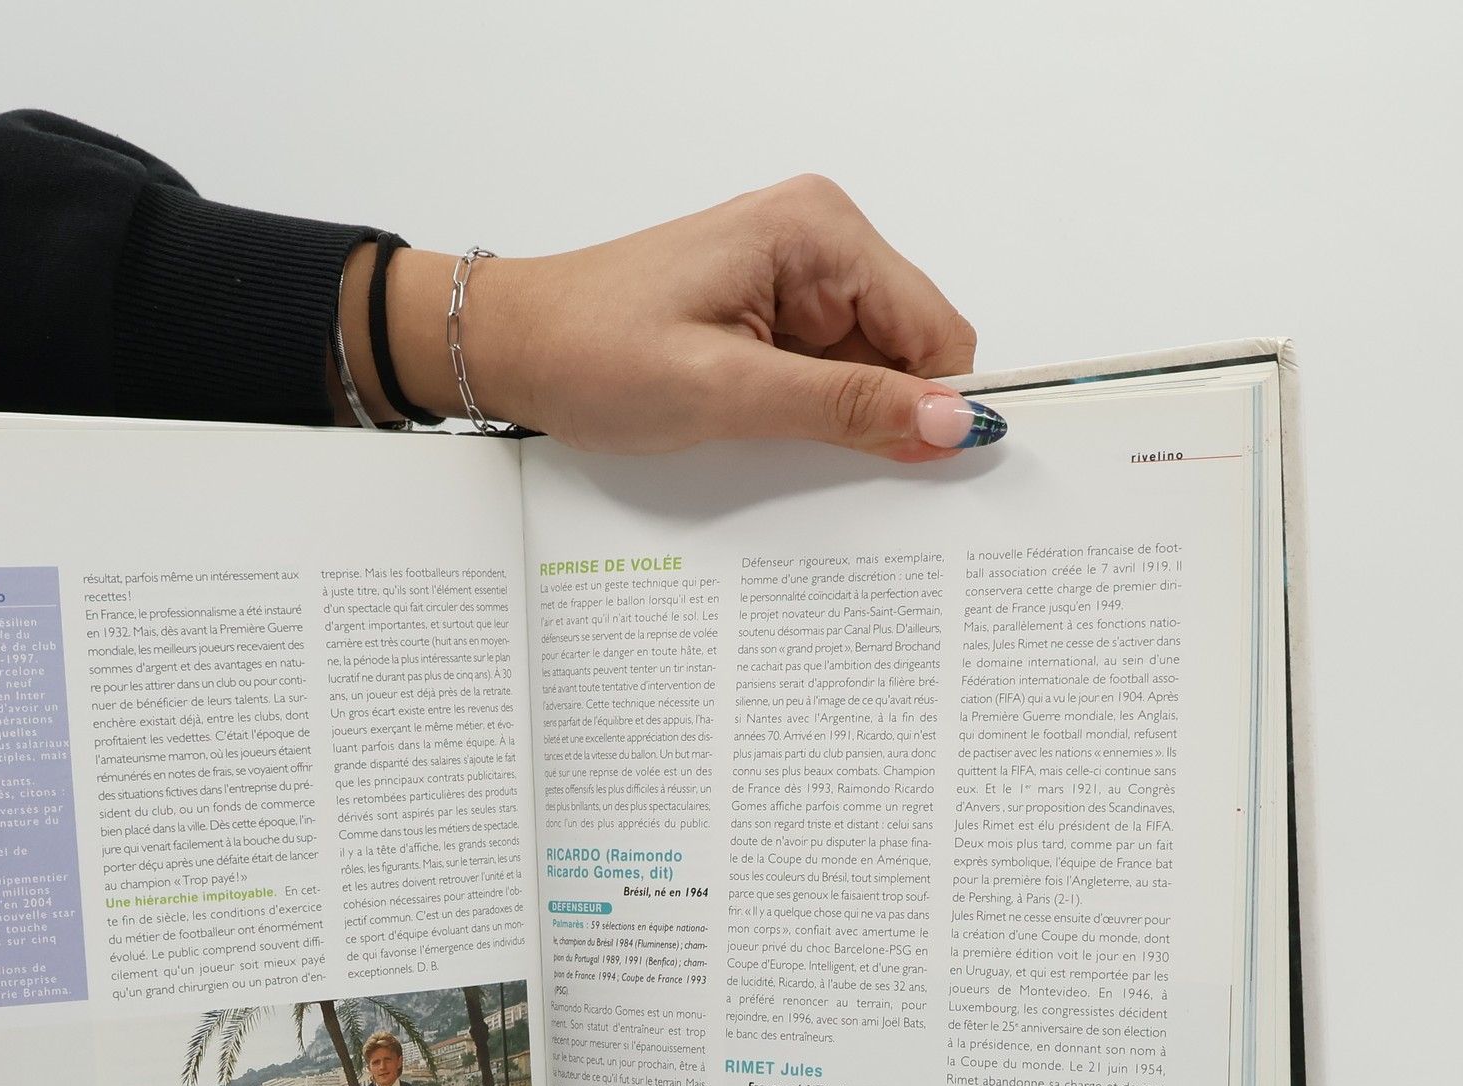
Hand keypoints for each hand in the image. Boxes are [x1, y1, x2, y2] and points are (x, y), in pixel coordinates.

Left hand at [353, 177, 989, 459]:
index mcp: (819, 231)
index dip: (935, 405)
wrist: (513, 347)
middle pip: (908, 349)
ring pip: (869, 370)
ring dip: (833, 418)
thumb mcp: (725, 392)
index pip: (936, 329)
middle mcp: (819, 238)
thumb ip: (844, 407)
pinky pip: (825, 373)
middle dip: (876, 413)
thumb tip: (955, 421)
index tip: (912, 469)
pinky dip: (805, 412)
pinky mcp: (770, 310)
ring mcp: (795, 275)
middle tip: (802, 451)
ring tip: (759, 432)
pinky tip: (754, 425)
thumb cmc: (592, 352)